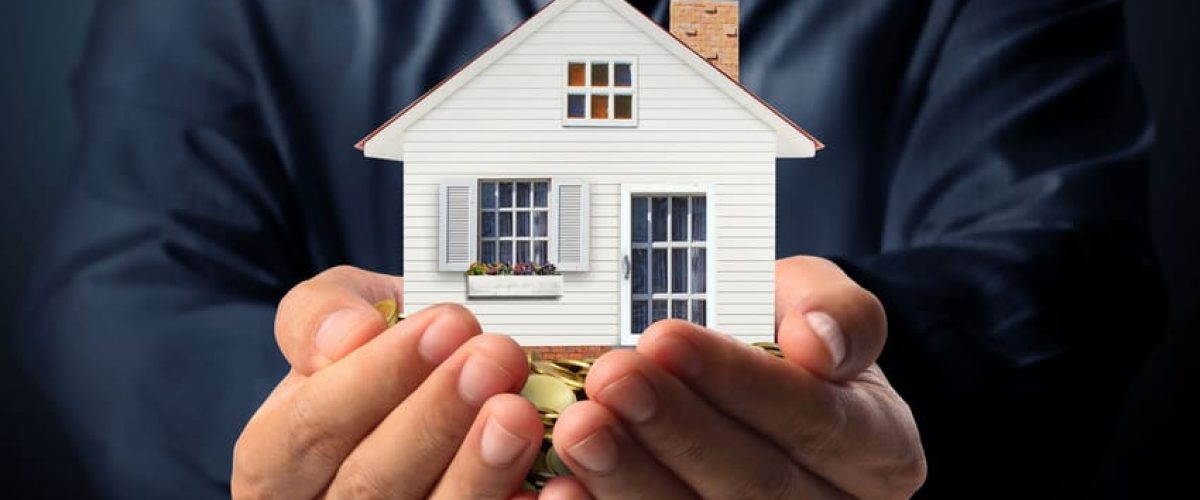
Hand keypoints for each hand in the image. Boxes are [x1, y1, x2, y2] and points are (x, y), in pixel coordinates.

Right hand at [232, 266, 543, 498]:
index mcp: (273, 462)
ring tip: (519, 413)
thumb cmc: (373, 355)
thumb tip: (347, 336)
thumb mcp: (337, 316)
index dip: (376, 378)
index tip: (445, 325)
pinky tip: (554, 483)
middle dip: (437, 418)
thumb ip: (320, 316)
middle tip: (495, 358)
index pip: (309, 428)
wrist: (426, 386)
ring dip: (478, 470)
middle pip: (368, 485)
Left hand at [543, 256, 925, 498]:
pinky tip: (565, 490)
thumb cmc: (793, 343)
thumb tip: (819, 343)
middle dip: (677, 431)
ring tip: (581, 428)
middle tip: (611, 380)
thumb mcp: (822, 304)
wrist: (771, 390)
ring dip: (634, 480)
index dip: (740, 382)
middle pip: (758, 484)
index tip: (665, 337)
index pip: (816, 419)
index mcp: (879, 448)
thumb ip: (837, 313)